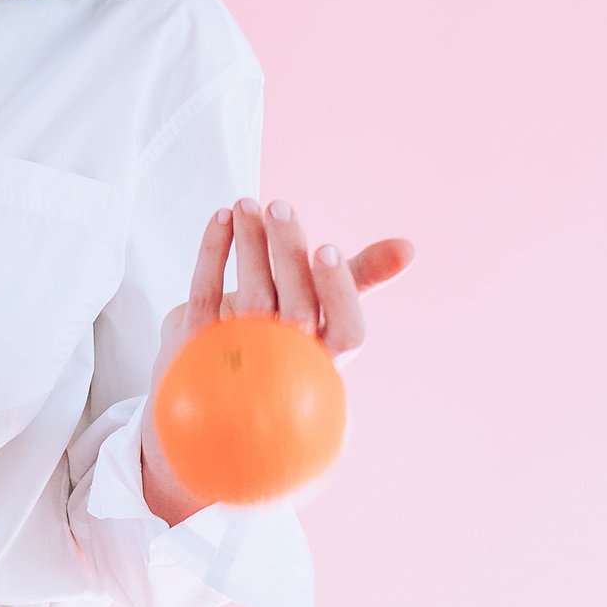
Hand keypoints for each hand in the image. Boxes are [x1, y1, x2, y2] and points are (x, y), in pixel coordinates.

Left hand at [141, 196, 414, 519]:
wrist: (205, 403)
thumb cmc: (277, 342)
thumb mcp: (320, 311)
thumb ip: (359, 278)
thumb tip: (410, 247)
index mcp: (326, 359)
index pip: (349, 333)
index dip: (340, 292)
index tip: (327, 248)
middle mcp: (288, 364)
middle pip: (296, 309)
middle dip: (287, 253)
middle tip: (279, 206)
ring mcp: (242, 360)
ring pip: (249, 299)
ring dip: (248, 245)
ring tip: (247, 203)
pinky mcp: (197, 347)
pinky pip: (204, 294)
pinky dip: (211, 252)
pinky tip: (220, 218)